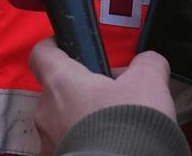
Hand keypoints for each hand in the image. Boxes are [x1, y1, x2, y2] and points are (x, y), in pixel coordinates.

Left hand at [29, 39, 174, 155]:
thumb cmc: (128, 128)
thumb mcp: (148, 84)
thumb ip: (146, 64)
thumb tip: (149, 61)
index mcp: (61, 82)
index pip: (42, 53)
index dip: (55, 46)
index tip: (70, 47)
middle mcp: (47, 110)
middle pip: (58, 90)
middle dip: (83, 90)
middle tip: (112, 95)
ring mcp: (49, 140)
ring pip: (62, 120)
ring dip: (83, 119)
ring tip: (114, 125)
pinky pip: (67, 144)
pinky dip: (84, 142)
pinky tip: (108, 145)